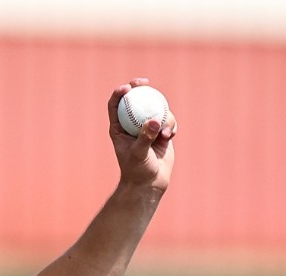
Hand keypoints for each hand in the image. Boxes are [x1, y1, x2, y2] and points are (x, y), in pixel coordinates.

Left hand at [107, 79, 175, 196]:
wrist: (150, 183)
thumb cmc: (138, 172)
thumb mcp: (139, 155)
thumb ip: (145, 137)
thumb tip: (155, 121)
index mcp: (119, 128)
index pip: (115, 105)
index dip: (119, 92)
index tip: (128, 87)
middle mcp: (133, 125)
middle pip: (134, 100)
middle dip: (139, 88)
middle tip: (145, 83)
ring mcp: (148, 128)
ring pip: (155, 109)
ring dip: (162, 115)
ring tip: (165, 132)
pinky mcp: (162, 133)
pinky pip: (168, 121)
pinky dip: (170, 126)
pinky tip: (170, 136)